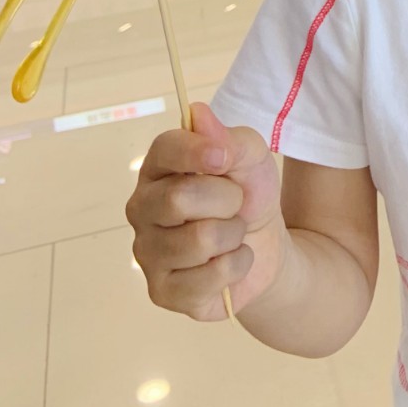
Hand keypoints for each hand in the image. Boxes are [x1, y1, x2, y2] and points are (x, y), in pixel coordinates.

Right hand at [125, 102, 285, 321]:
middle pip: (179, 199)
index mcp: (158, 168)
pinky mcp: (162, 292)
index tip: (224, 157)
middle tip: (235, 203)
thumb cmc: (248, 193)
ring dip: (234, 235)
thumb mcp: (251, 157)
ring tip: (231, 233)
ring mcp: (147, 252)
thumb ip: (228, 137)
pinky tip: (229, 261)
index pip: (164, 150)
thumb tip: (198, 114)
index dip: (197, 151)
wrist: (266, 245)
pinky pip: (209, 277)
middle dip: (228, 200)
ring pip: (200, 240)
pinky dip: (236, 265)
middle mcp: (142, 209)